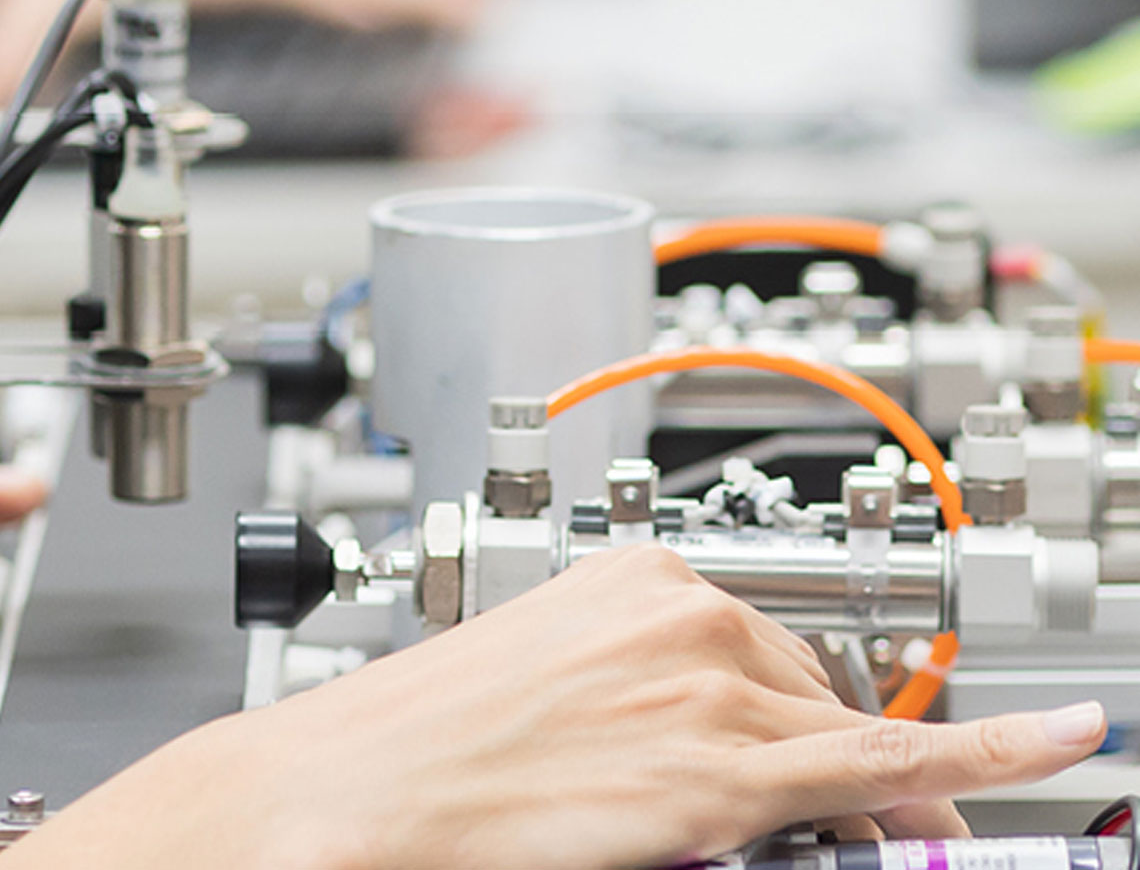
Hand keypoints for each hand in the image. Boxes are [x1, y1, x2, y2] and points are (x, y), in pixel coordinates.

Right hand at [4, 544, 1105, 869]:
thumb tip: (692, 736)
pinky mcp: (724, 772)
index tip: (842, 729)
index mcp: (627, 575)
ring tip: (836, 830)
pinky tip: (1057, 744)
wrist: (348, 792)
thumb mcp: (539, 682)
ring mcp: (708, 687)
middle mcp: (680, 611)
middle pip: (810, 688)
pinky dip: (987, 754)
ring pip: (842, 737)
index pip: (763, 640)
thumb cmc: (411, 748)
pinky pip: (891, 762)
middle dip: (817, 752)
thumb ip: (635, 691)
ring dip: (859, 787)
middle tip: (804, 814)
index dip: (802, 705)